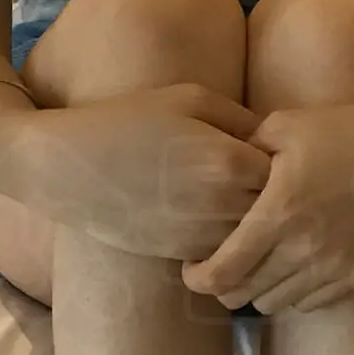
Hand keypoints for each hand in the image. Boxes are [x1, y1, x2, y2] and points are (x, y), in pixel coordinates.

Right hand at [16, 83, 272, 259]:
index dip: (289, 161)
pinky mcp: (182, 256)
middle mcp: (221, 204)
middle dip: (281, 197)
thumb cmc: (126, 120)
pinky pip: (228, 256)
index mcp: (228, 160)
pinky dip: (233, 244)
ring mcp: (202, 236)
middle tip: (279, 184)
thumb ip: (241, 117)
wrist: (64, 167)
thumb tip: (278, 140)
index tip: (284, 154)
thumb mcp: (188, 98)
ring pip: (257, 241)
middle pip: (278, 210)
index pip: (289, 170)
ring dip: (259, 225)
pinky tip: (221, 221)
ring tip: (251, 204)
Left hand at [180, 96, 353, 313]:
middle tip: (222, 268)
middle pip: (244, 295)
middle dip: (225, 286)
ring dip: (260, 291)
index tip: (192, 268)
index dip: (198, 278)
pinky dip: (295, 293)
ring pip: (277, 304)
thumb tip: (218, 160)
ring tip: (259, 268)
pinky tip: (295, 269)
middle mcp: (303, 249)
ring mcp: (335, 267)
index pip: (221, 271)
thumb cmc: (350, 129)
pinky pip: (312, 303)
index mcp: (278, 214)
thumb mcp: (285, 124)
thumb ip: (244, 146)